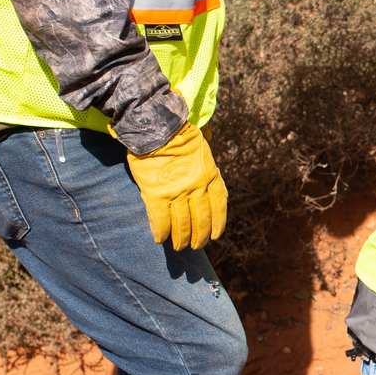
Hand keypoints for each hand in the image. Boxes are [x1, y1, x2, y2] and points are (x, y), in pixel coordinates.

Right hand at [124, 122, 226, 250]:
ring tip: (179, 247)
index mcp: (211, 175)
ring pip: (182, 224)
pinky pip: (161, 220)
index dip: (218, 223)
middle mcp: (197, 187)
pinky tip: (160, 240)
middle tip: (196, 245)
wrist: (158, 127)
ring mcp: (177, 192)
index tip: (215, 236)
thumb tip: (211, 151)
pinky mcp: (157, 194)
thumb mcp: (202, 145)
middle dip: (200, 236)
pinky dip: (161, 232)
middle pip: (202, 219)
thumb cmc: (178, 133)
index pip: (219, 205)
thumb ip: (206, 158)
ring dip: (181, 239)